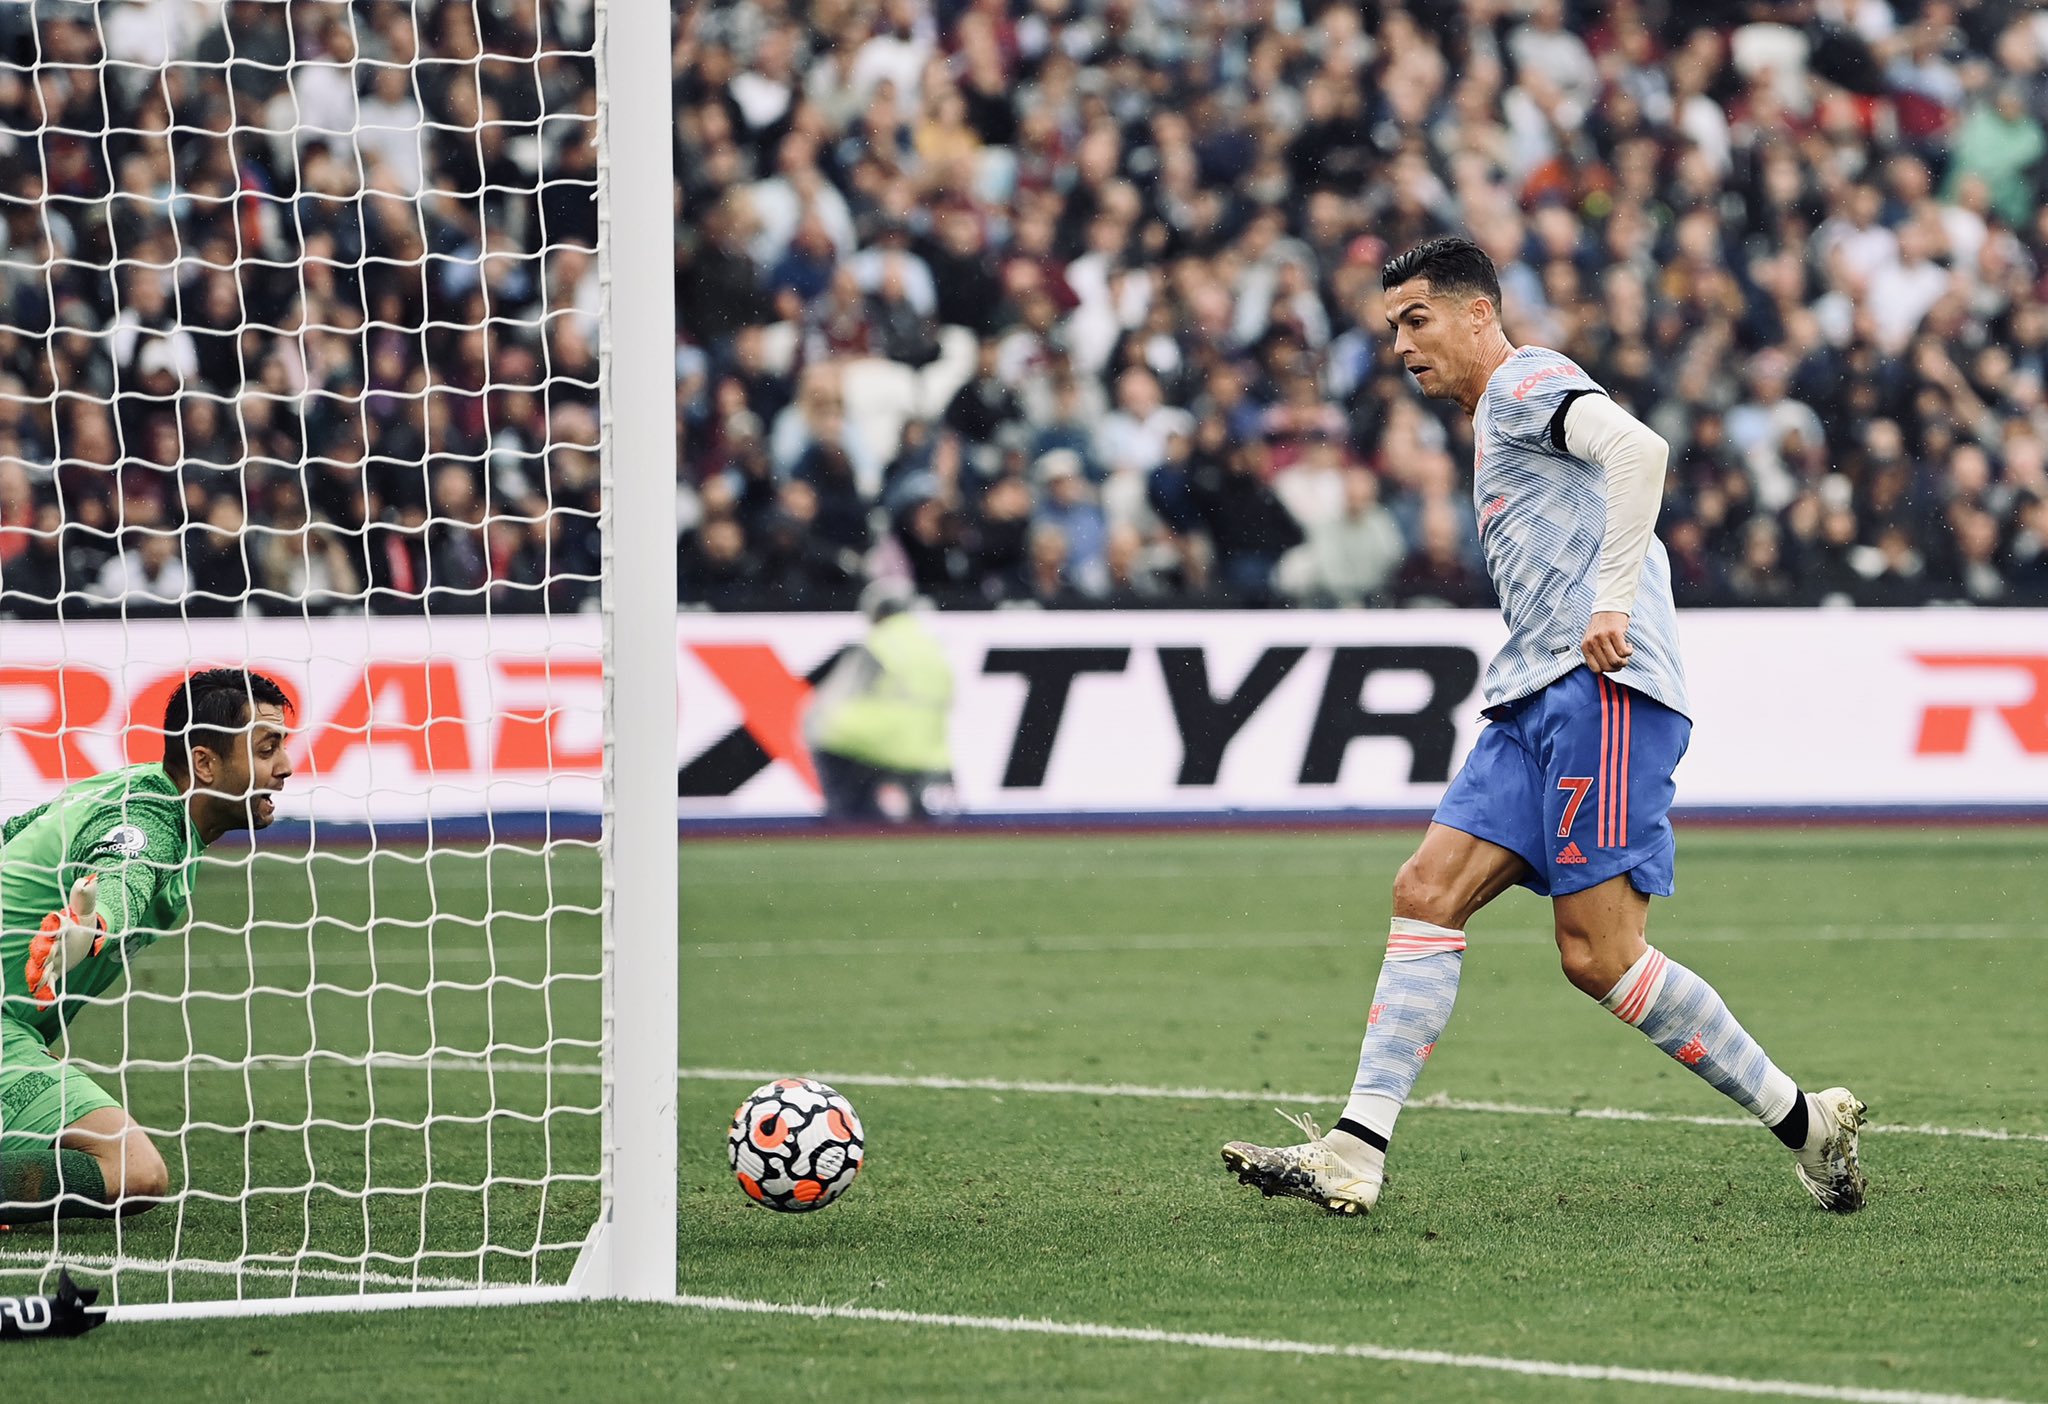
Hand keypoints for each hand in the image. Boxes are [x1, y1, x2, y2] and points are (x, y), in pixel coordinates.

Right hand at [25, 876, 104, 1008]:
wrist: (81, 937)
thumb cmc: (81, 922)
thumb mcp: (86, 912)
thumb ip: (85, 898)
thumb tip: (89, 880)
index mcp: (56, 928)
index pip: (51, 927)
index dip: (52, 927)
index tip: (56, 924)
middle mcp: (49, 945)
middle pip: (40, 949)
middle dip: (40, 954)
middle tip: (43, 958)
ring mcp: (49, 960)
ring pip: (38, 968)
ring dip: (37, 976)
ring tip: (36, 984)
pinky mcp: (53, 972)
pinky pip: (47, 984)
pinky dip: (45, 993)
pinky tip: (45, 1004)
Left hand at [1581, 611, 1632, 673]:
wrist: (1609, 607)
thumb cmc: (1602, 626)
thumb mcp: (1592, 640)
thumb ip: (1595, 653)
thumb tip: (1604, 670)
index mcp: (1585, 646)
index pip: (1595, 669)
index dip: (1606, 670)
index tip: (1612, 665)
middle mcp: (1592, 643)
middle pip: (1608, 667)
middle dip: (1618, 667)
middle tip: (1622, 660)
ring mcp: (1603, 638)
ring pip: (1616, 661)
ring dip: (1625, 660)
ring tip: (1625, 652)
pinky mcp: (1615, 633)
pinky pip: (1624, 652)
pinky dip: (1629, 651)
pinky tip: (1628, 645)